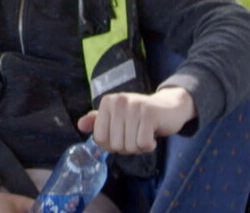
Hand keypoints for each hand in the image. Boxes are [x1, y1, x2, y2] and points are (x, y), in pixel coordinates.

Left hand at [76, 86, 195, 153]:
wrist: (169, 106)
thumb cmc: (140, 115)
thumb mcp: (117, 116)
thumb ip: (98, 121)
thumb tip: (80, 125)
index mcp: (107, 102)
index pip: (99, 138)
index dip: (111, 145)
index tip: (122, 136)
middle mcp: (118, 101)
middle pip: (114, 145)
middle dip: (127, 147)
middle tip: (136, 135)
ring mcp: (133, 107)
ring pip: (129, 146)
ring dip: (139, 147)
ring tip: (144, 134)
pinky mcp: (149, 114)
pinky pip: (143, 144)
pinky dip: (149, 146)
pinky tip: (152, 136)